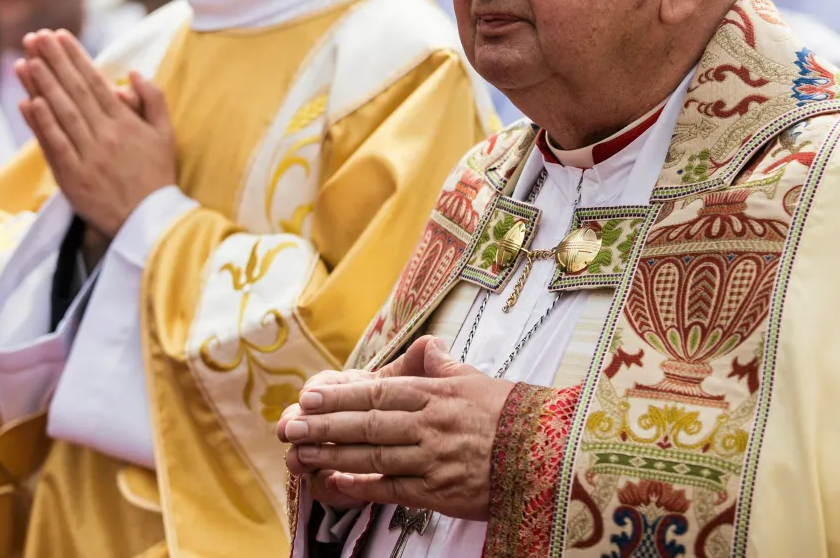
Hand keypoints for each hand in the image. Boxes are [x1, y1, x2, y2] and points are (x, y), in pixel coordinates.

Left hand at [18, 30, 175, 237]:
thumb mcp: (165, 134)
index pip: (96, 82)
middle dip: (54, 62)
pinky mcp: (73, 178)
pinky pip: (55, 146)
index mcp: (126, 123)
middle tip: (36, 37)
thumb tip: (133, 73)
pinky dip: (41, 124)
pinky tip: (29, 102)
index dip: (75, 57)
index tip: (59, 36)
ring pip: (62, 114)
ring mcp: (88, 156)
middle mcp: (106, 135)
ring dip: (42, 85)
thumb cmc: (157, 176)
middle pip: (75, 92)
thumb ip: (154, 100)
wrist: (150, 221)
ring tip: (26, 60)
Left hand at [282, 336, 514, 520]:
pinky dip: (363, 487)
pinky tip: (336, 483)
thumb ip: (445, 366)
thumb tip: (428, 346)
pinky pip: (393, 489)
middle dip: (325, 427)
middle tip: (290, 426)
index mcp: (436, 394)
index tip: (308, 397)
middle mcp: (430, 424)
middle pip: (367, 425)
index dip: (339, 397)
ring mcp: (433, 459)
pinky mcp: (440, 492)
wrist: (549, 454)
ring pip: (373, 457)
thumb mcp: (478, 379)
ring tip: (302, 453)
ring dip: (333, 456)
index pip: (378, 394)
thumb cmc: (514, 414)